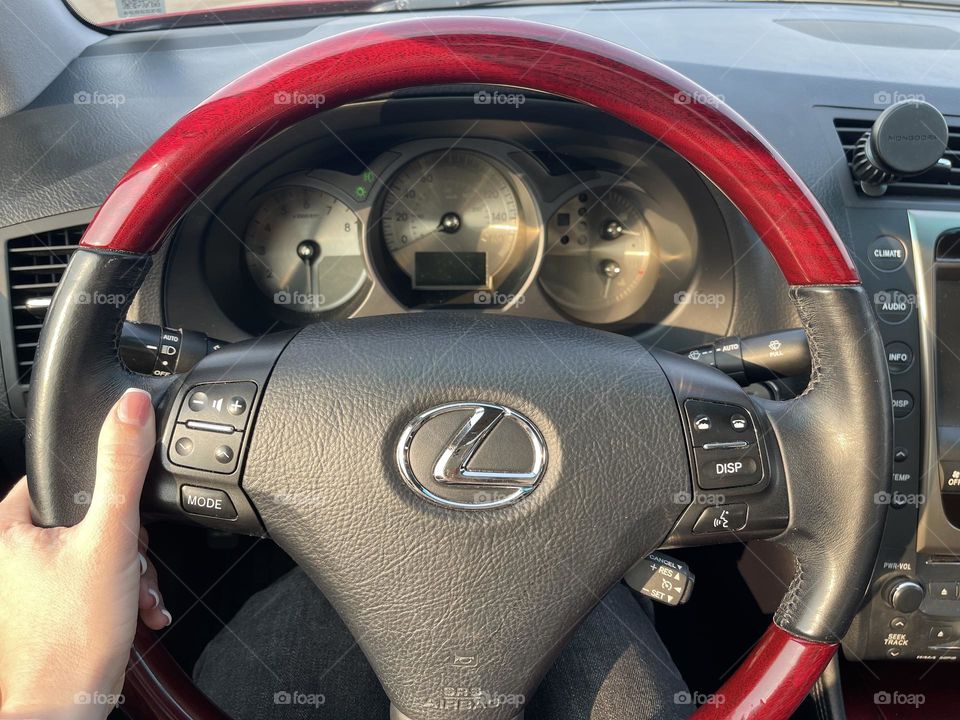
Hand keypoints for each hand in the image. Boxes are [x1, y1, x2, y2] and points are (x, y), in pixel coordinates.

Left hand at [0, 389, 170, 718]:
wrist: (68, 709)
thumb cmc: (74, 636)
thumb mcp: (110, 537)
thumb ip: (122, 467)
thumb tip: (131, 407)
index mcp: (6, 528)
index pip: (61, 476)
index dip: (104, 490)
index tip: (121, 516)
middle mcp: (11, 555)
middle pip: (88, 517)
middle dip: (127, 544)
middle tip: (131, 564)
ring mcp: (29, 585)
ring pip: (97, 550)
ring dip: (131, 571)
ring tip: (136, 594)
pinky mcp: (50, 608)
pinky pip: (94, 580)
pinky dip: (121, 592)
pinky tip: (135, 609)